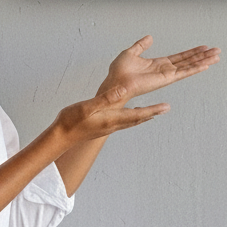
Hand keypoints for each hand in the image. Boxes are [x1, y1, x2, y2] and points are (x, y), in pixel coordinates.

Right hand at [52, 85, 170, 144]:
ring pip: (131, 122)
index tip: (166, 106)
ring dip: (143, 116)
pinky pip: (123, 122)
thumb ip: (106, 98)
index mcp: (112, 119)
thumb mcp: (87, 106)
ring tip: (153, 112)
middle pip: (138, 119)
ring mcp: (109, 128)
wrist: (61, 137)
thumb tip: (123, 90)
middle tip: (165, 108)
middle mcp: (113, 125)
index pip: (137, 114)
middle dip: (152, 113)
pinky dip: (132, 118)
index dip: (153, 109)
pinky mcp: (103, 127)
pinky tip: (129, 115)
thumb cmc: (72, 121)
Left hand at [98, 35, 219, 100]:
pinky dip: (195, 68)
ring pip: (190, 66)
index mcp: (158, 64)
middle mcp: (166, 70)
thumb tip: (149, 37)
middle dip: (203, 56)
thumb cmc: (119, 72)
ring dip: (204, 61)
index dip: (192, 52)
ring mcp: (167, 75)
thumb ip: (141, 45)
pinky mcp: (166, 79)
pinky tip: (205, 65)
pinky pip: (184, 72)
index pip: (180, 57)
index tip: (204, 47)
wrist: (115, 83)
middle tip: (217, 51)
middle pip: (189, 61)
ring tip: (217, 56)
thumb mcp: (130, 53)